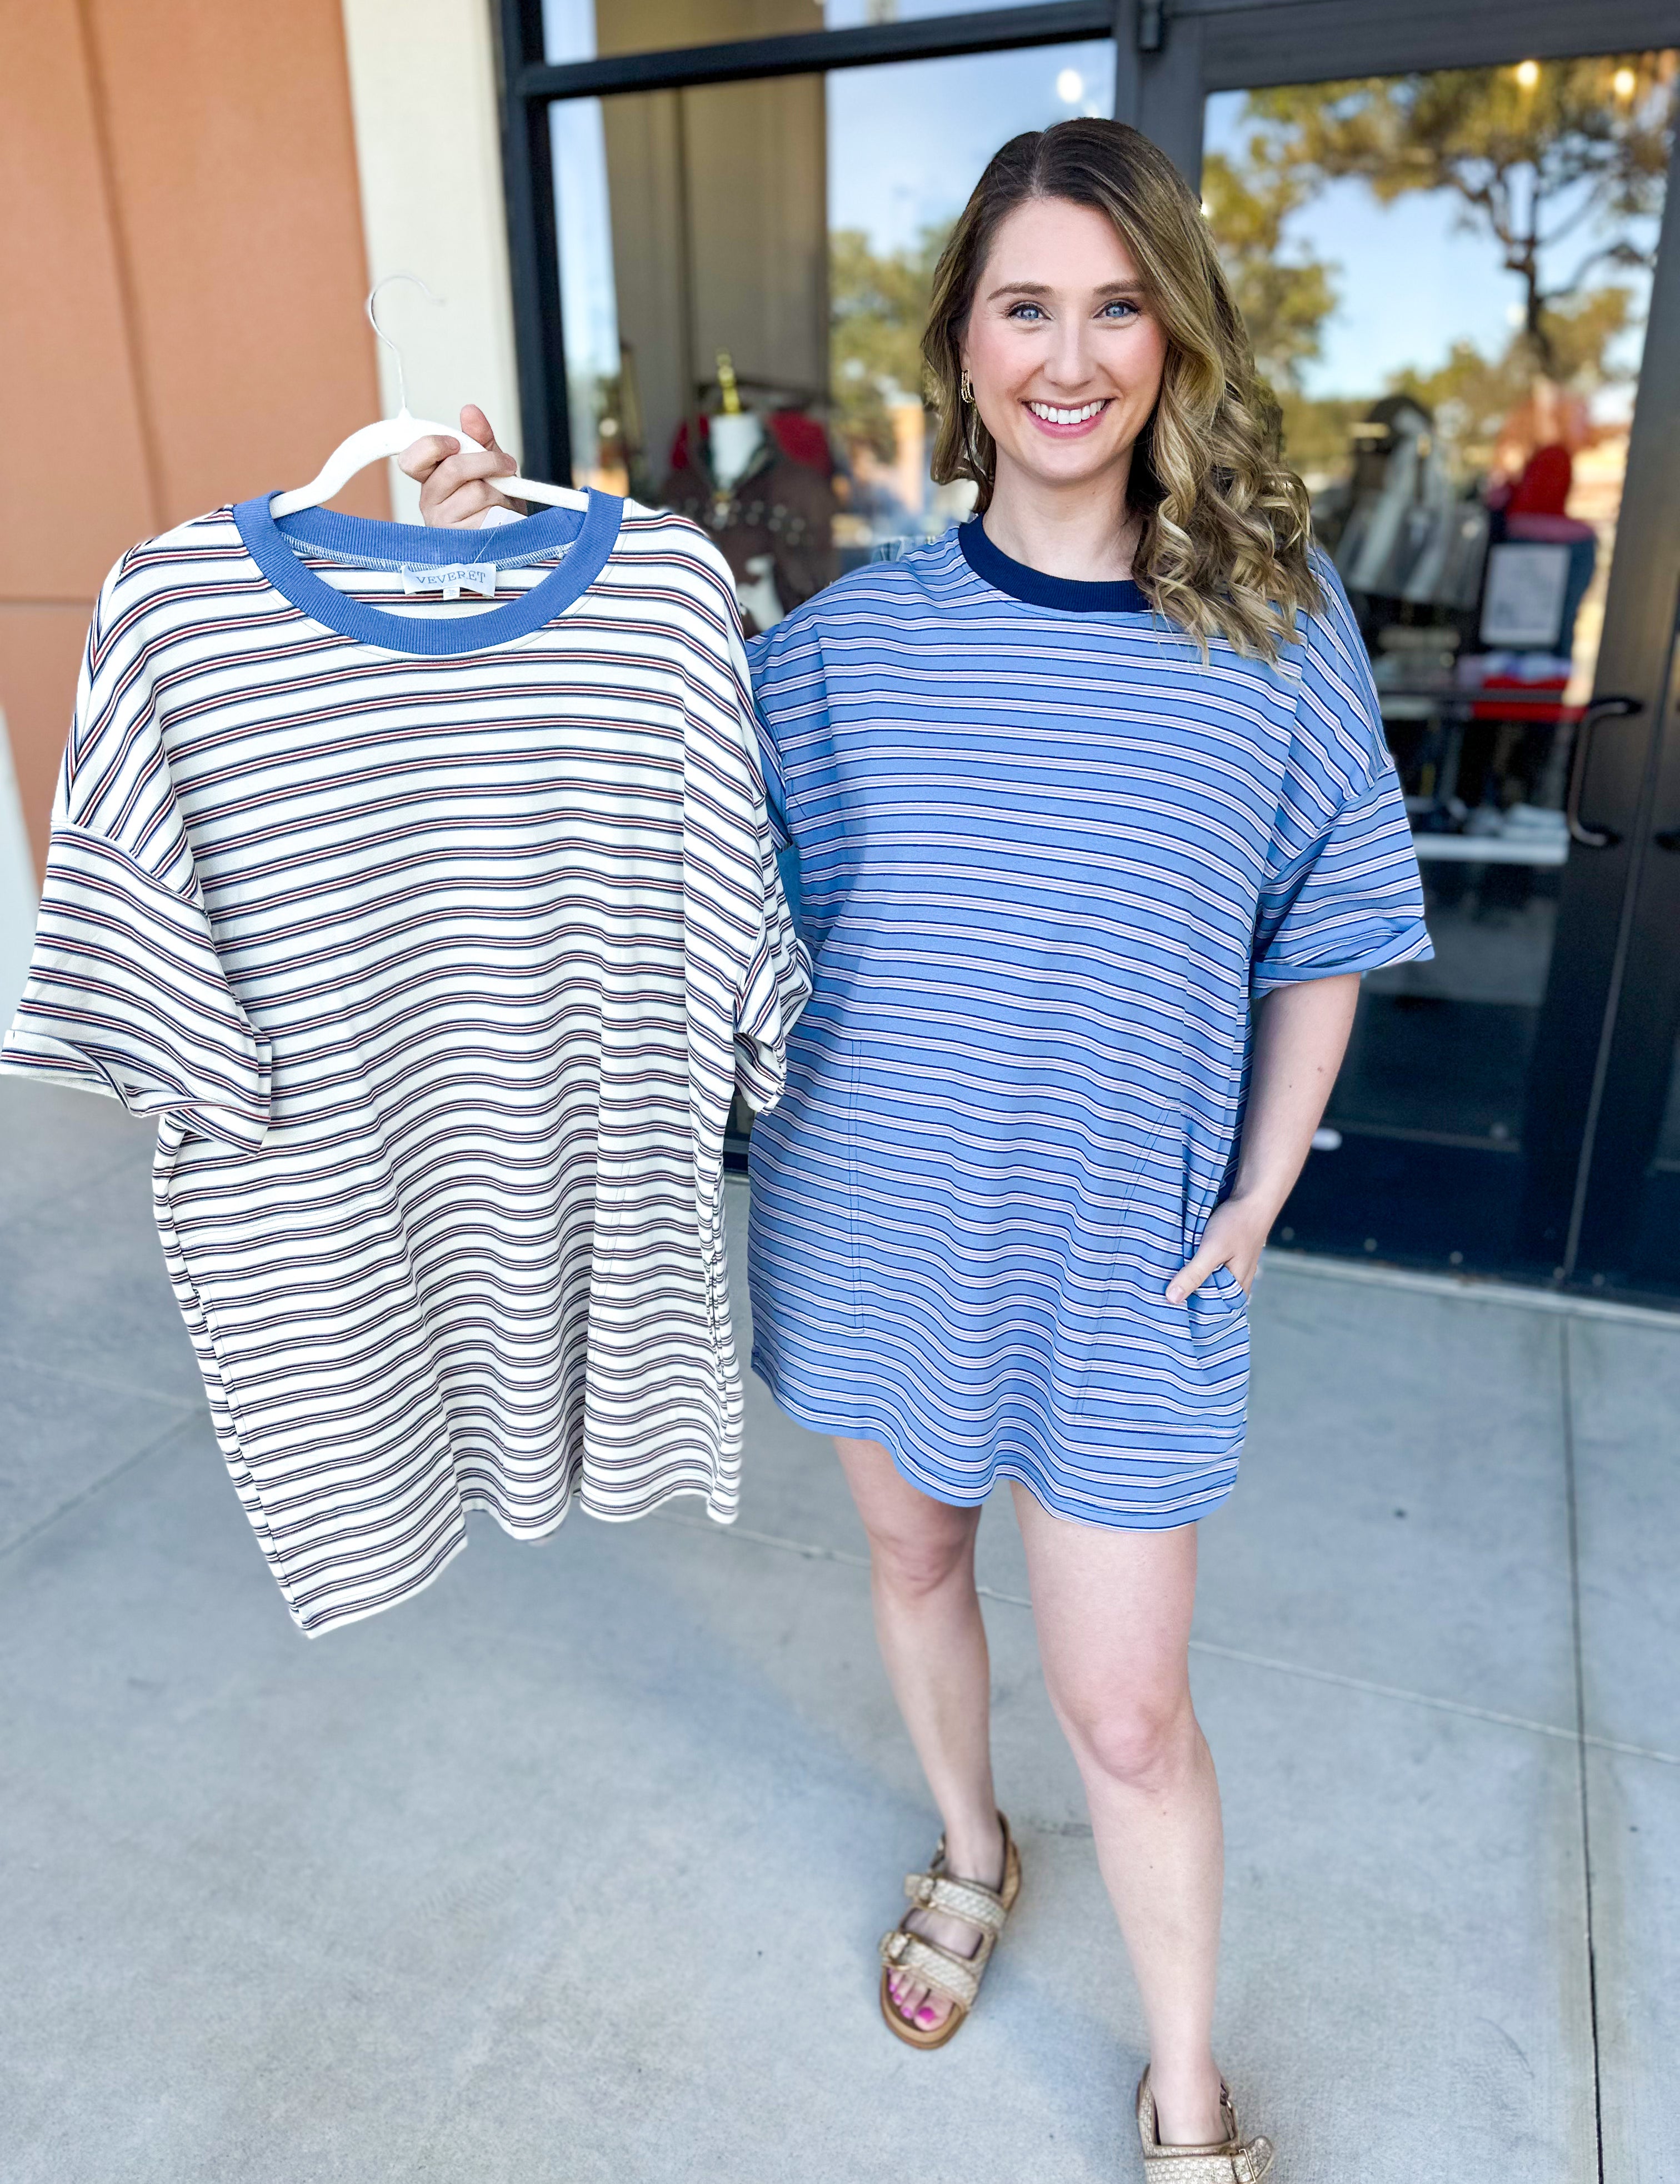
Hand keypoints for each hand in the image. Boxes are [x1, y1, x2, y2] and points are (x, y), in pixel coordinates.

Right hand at [398, 404, 520, 525]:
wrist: (512, 535)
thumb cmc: (494, 500)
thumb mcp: (488, 464)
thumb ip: (478, 438)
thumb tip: (469, 411)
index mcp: (430, 479)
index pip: (410, 460)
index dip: (431, 446)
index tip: (454, 443)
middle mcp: (430, 501)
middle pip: (453, 469)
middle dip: (486, 461)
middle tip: (506, 464)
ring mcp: (444, 524)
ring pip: (475, 491)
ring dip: (499, 491)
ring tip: (502, 499)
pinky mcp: (462, 541)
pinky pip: (488, 514)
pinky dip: (503, 510)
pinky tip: (501, 517)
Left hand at [1165, 1194, 1270, 1304]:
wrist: (1252, 1198)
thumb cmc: (1237, 1224)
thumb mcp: (1212, 1249)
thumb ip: (1194, 1274)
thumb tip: (1172, 1298)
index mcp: (1237, 1290)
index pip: (1209, 1314)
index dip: (1187, 1314)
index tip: (1165, 1313)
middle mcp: (1235, 1285)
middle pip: (1206, 1301)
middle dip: (1185, 1299)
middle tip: (1158, 1299)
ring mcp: (1231, 1272)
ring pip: (1205, 1285)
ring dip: (1189, 1283)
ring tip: (1163, 1284)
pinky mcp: (1224, 1260)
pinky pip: (1207, 1272)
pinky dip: (1193, 1270)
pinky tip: (1177, 1267)